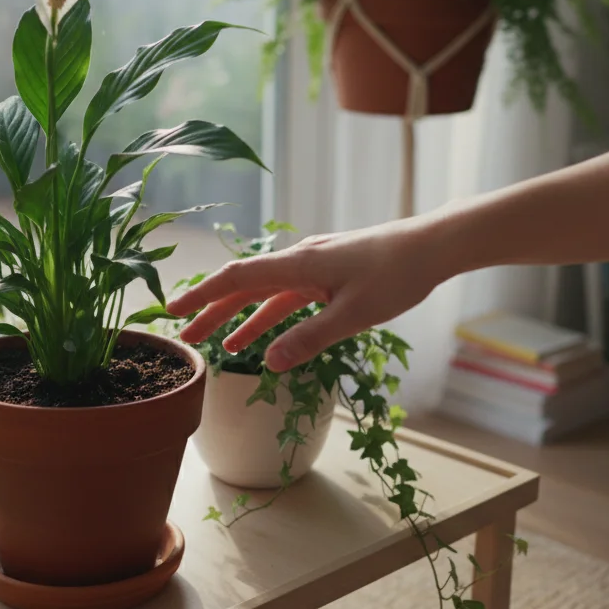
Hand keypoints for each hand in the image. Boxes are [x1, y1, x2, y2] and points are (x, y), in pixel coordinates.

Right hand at [168, 216, 446, 371]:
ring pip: (268, 293)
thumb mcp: (353, 315)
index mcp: (299, 264)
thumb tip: (268, 362)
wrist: (433, 246)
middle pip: (246, 286)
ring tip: (222, 345)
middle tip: (186, 337)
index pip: (238, 278)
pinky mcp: (331, 272)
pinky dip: (274, 314)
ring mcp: (316, 265)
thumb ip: (309, 339)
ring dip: (243, 317)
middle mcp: (301, 260)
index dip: (204, 295)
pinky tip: (269, 335)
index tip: (175, 312)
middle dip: (214, 311)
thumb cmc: (396, 275)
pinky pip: (291, 295)